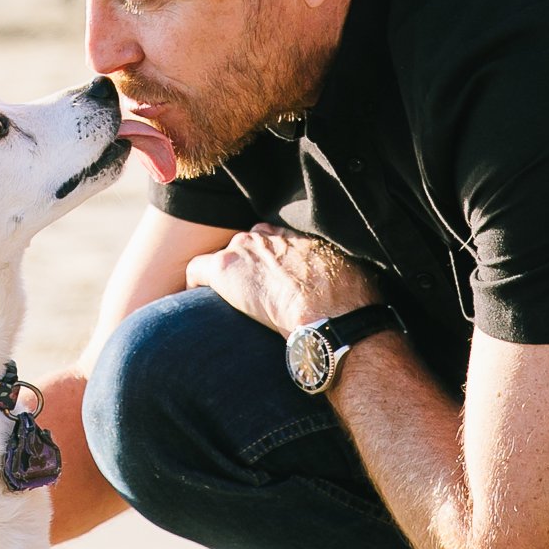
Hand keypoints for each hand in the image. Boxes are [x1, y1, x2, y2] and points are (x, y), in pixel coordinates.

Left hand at [186, 224, 376, 339]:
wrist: (331, 313)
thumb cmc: (351, 303)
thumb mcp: (351, 276)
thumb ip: (340, 275)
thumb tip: (354, 290)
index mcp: (297, 237)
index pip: (274, 242)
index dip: (272, 264)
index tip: (276, 283)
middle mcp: (268, 236)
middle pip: (247, 247)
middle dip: (249, 269)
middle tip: (255, 297)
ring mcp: (243, 249)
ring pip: (224, 259)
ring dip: (227, 280)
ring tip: (230, 306)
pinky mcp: (223, 268)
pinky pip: (196, 270)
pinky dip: (194, 284)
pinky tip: (197, 303)